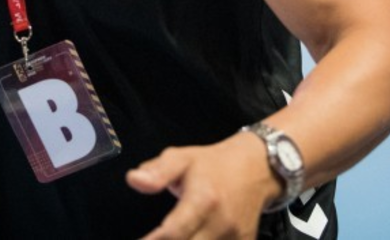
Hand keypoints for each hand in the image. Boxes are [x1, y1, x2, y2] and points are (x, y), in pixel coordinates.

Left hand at [126, 132, 276, 238]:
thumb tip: (134, 180)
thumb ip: (157, 171)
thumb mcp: (181, 158)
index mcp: (203, 199)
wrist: (255, 169)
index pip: (175, 231)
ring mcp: (235, 237)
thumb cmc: (213, 165)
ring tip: (164, 239)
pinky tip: (189, 239)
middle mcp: (221, 222)